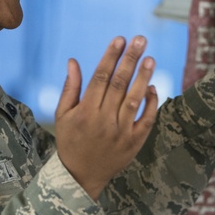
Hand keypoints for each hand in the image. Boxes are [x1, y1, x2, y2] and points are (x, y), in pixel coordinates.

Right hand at [54, 36, 157, 199]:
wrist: (82, 176)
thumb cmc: (70, 140)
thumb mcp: (62, 115)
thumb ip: (70, 88)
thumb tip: (73, 61)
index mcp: (85, 111)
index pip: (100, 77)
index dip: (111, 56)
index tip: (120, 39)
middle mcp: (104, 120)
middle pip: (120, 84)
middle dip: (130, 59)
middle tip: (141, 39)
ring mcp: (121, 131)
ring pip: (135, 99)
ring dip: (143, 77)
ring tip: (150, 58)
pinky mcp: (134, 141)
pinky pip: (147, 119)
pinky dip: (151, 102)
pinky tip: (152, 87)